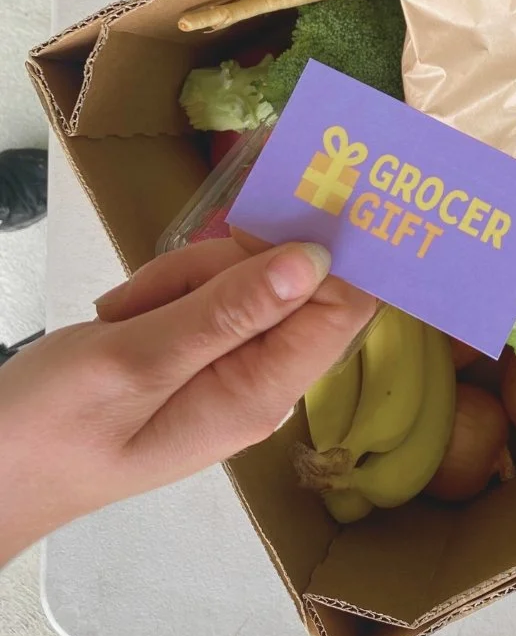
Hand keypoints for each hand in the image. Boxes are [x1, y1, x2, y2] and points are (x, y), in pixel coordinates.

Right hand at [0, 234, 374, 564]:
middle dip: (223, 267)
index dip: (332, 255)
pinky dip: (167, 291)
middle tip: (153, 294)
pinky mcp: (201, 353)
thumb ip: (231, 309)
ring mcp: (233, 366)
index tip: (288, 208)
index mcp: (263, 392)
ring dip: (183, 279)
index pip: (344, 309)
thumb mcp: (138, 359)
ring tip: (121, 316)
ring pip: (242, 279)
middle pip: (290, 284)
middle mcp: (263, 380)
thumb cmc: (51, 427)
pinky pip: (209, 295)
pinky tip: (122, 318)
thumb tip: (317, 260)